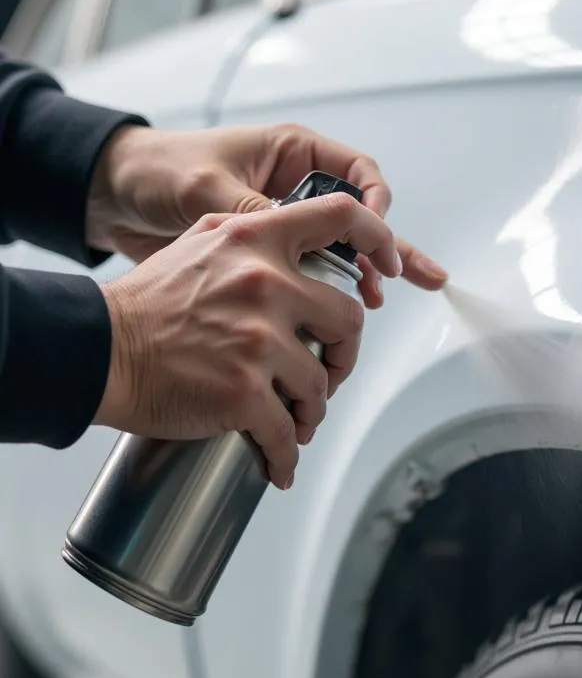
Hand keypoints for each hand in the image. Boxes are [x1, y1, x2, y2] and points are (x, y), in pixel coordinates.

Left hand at [86, 122, 447, 307]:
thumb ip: (260, 214)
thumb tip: (301, 248)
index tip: (376, 241)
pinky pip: (312, 270)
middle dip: (390, 246)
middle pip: (359, 216)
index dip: (375, 207)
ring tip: (383, 300)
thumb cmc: (157, 169)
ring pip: (341, 247)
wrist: (112, 198)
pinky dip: (330, 289)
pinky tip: (344, 308)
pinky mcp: (269, 252)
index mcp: (290, 152)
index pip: (356, 174)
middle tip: (419, 276)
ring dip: (364, 274)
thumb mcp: (210, 186)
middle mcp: (294, 186)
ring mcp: (284, 222)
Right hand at [94, 192, 399, 488]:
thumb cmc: (146, 303)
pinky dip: (287, 452)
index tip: (391, 265)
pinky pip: (287, 431)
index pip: (340, 217)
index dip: (379, 239)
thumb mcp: (201, 243)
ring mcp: (258, 339)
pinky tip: (280, 460)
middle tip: (329, 370)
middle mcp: (265, 283)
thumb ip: (253, 239)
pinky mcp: (244, 391)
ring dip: (313, 407)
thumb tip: (298, 249)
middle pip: (348, 319)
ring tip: (296, 416)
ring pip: (320, 381)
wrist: (95, 349)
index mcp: (256, 241)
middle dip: (343, 354)